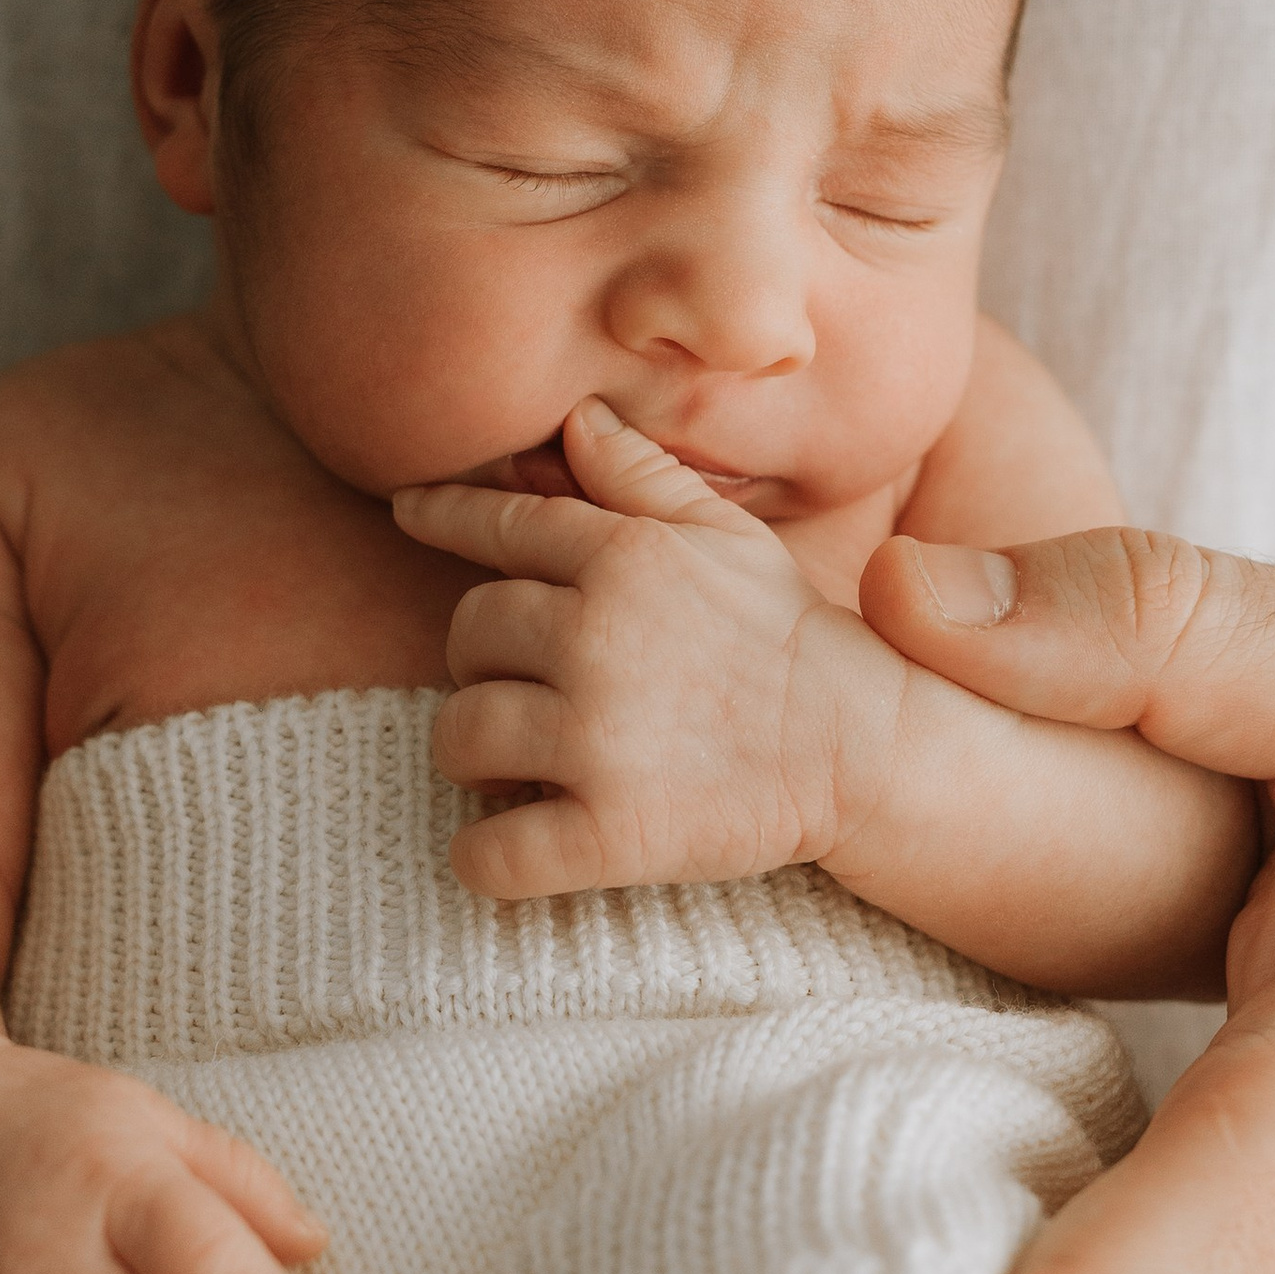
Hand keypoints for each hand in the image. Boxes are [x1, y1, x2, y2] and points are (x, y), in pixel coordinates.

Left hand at [395, 397, 907, 895]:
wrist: (867, 747)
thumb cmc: (788, 636)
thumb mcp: (727, 536)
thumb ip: (642, 475)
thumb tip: (576, 417)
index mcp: (623, 557)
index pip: (499, 526)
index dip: (442, 515)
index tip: (407, 510)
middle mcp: (597, 637)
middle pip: (465, 634)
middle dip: (486, 661)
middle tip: (535, 686)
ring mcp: (598, 739)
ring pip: (458, 737)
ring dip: (478, 756)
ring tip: (525, 763)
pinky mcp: (610, 833)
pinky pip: (488, 853)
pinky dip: (485, 856)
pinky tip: (515, 843)